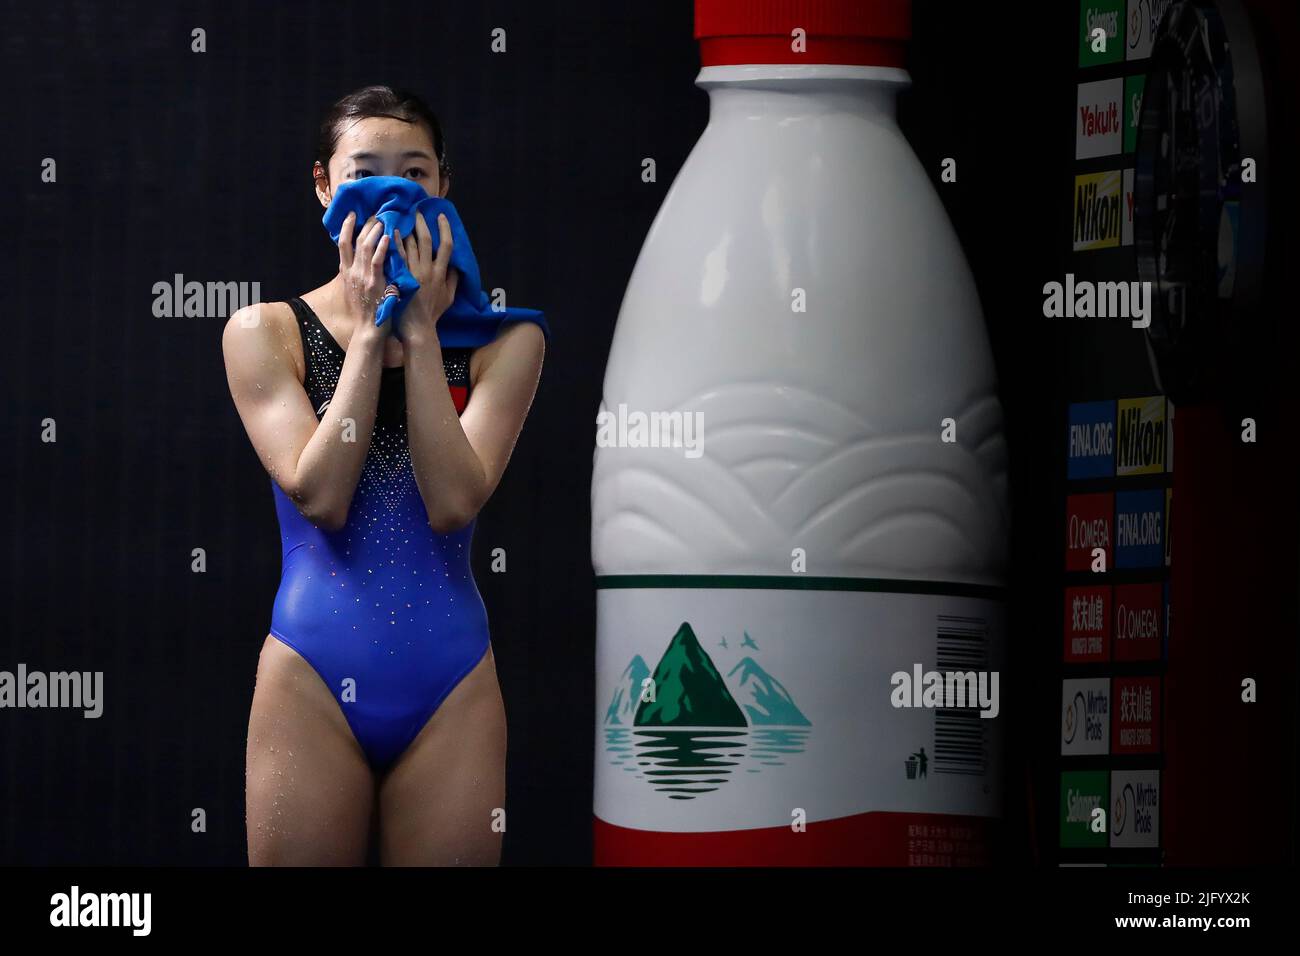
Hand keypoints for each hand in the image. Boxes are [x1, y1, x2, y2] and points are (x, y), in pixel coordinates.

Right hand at [336, 212, 393, 342]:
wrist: (368, 329)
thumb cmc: (367, 310)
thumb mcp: (357, 288)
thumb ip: (359, 272)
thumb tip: (365, 258)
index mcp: (346, 272)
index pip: (342, 243)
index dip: (347, 227)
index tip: (353, 214)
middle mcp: (351, 272)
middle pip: (355, 241)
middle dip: (364, 225)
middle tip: (375, 214)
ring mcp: (362, 277)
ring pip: (365, 247)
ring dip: (374, 232)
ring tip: (382, 220)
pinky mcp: (374, 283)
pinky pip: (377, 261)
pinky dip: (382, 248)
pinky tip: (388, 237)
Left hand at [393, 210, 458, 342]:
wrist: (417, 328)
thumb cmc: (432, 314)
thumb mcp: (449, 298)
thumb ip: (453, 280)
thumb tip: (456, 266)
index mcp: (441, 274)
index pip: (446, 246)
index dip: (445, 229)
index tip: (441, 217)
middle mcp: (428, 270)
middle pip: (426, 240)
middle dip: (422, 224)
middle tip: (417, 211)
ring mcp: (413, 274)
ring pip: (410, 245)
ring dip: (406, 229)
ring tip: (401, 216)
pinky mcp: (400, 278)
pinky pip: (396, 256)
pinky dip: (393, 242)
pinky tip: (389, 231)